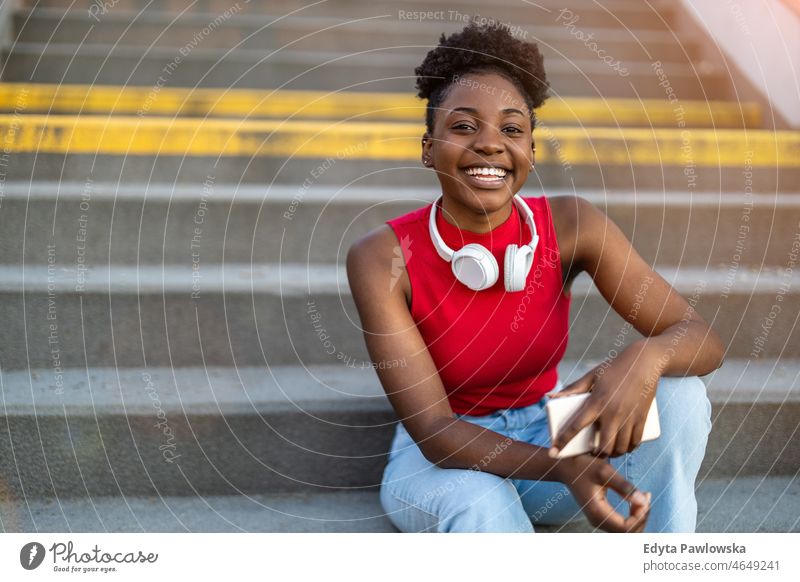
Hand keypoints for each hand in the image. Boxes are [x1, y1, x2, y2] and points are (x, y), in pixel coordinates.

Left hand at [548, 340, 661, 457]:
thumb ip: (572, 389)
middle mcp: (613, 413)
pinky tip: (623, 448)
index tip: (554, 452)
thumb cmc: (614, 368)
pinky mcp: (642, 419)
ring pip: (620, 448)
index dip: (563, 441)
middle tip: (593, 452)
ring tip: (608, 450)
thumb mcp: (591, 376)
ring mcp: (629, 418)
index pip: (576, 426)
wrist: (644, 362)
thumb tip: (550, 396)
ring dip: (613, 454)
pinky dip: (628, 449)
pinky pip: (635, 442)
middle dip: (596, 454)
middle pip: (603, 447)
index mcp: (596, 402)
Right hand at [554, 453, 650, 531]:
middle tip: (646, 495)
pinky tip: (636, 500)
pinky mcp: (602, 517)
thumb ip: (624, 486)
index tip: (644, 496)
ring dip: (639, 516)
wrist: (565, 467)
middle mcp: (597, 521)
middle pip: (629, 533)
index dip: (641, 515)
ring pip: (627, 531)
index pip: (627, 528)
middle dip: (642, 516)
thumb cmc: (583, 466)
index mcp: (597, 512)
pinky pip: (623, 525)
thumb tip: (643, 500)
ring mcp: (599, 520)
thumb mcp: (604, 471)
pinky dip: (633, 516)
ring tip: (643, 496)